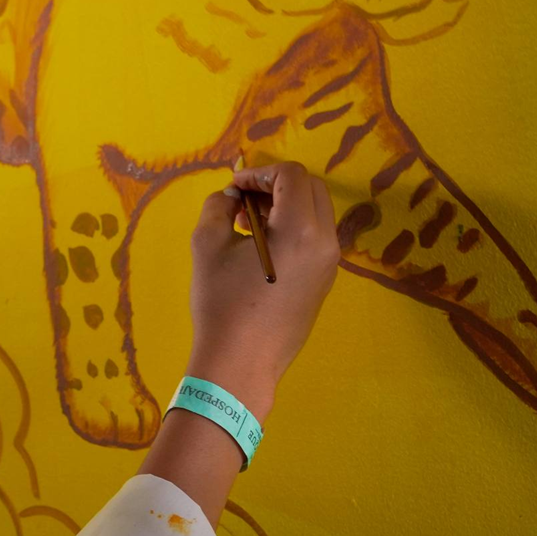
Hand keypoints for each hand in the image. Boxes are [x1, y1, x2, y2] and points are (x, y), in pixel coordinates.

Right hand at [186, 160, 339, 418]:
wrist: (241, 363)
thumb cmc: (222, 303)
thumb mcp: (207, 245)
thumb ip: (218, 206)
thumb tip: (232, 197)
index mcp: (299, 229)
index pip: (291, 175)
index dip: (259, 172)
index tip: (234, 187)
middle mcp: (324, 241)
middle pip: (310, 188)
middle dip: (275, 184)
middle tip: (241, 200)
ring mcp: (329, 264)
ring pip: (315, 212)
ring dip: (284, 205)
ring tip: (246, 224)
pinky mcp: (324, 282)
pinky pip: (314, 237)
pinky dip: (291, 227)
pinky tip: (259, 247)